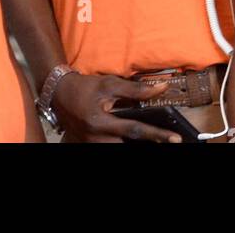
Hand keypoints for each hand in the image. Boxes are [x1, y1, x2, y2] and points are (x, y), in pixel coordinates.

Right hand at [51, 72, 180, 142]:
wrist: (59, 94)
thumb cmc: (85, 87)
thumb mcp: (109, 84)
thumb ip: (135, 89)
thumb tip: (161, 89)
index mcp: (100, 123)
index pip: (135, 130)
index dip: (157, 135)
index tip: (175, 138)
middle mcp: (96, 139)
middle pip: (126, 148)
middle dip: (147, 145)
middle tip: (166, 140)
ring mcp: (91, 146)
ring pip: (117, 150)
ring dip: (134, 145)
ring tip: (152, 139)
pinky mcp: (88, 147)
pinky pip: (109, 148)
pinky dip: (122, 143)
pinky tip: (132, 139)